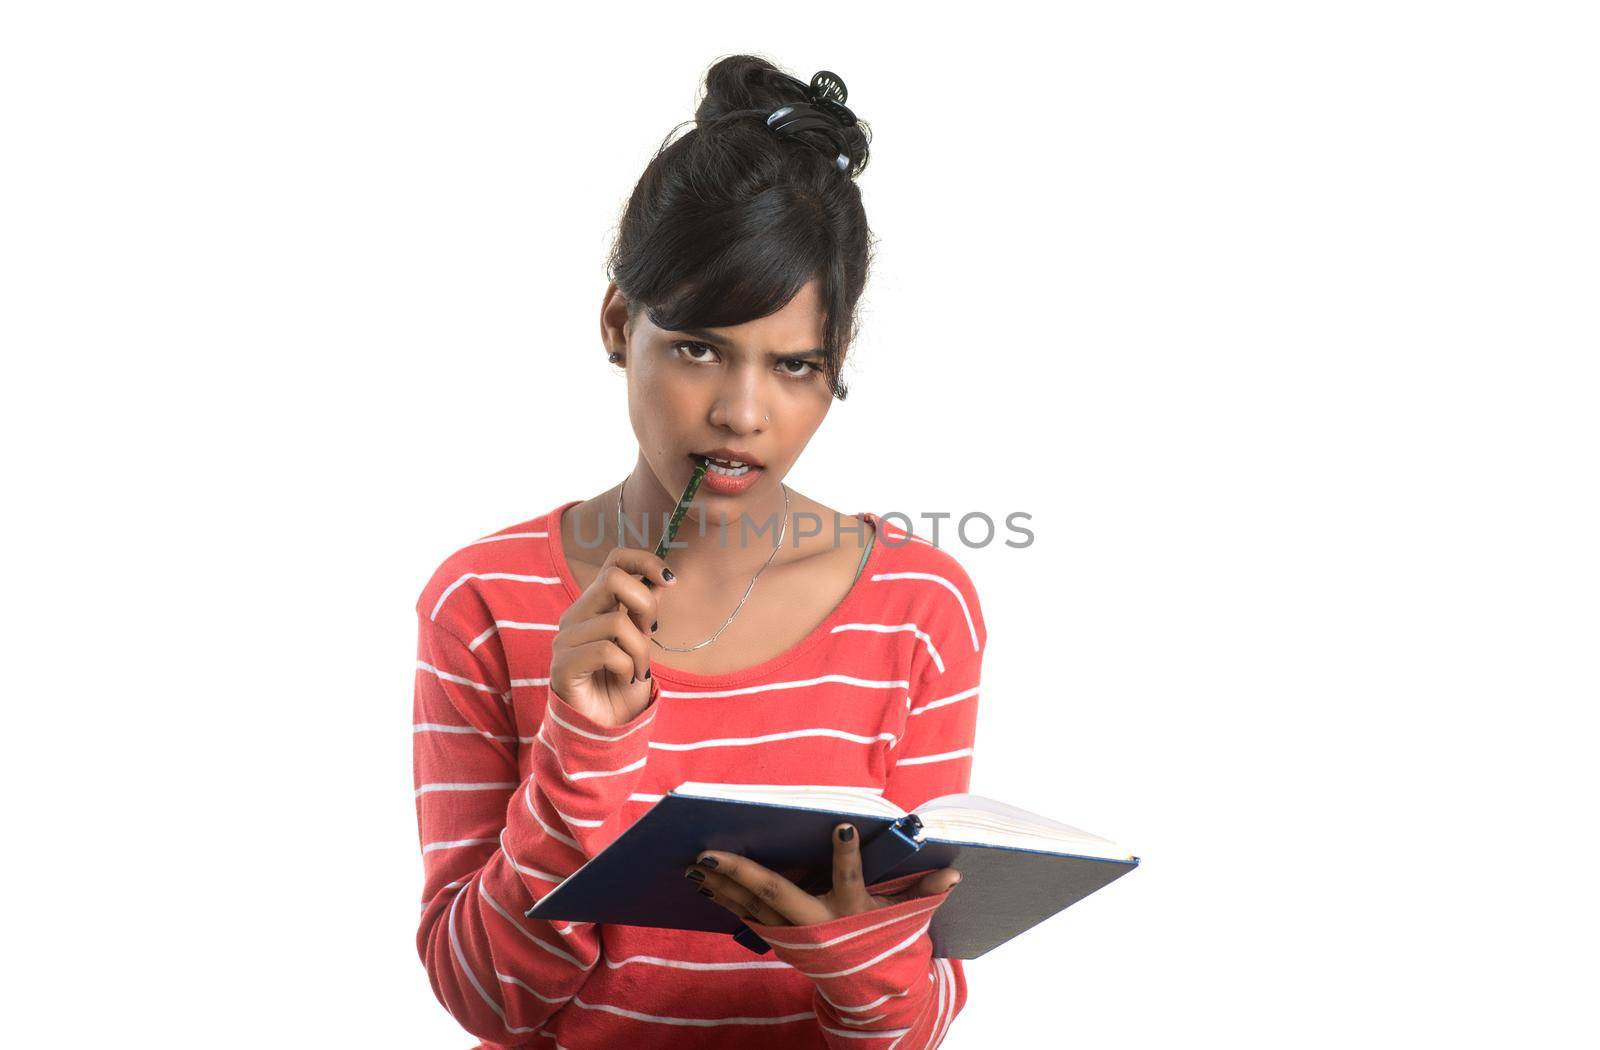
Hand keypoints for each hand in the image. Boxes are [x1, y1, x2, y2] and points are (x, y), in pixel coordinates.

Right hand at [548, 544, 675, 726]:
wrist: (605, 728)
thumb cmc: (621, 684)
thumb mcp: (642, 642)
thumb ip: (645, 610)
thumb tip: (662, 579)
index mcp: (595, 605)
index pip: (614, 560)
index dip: (645, 560)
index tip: (671, 580)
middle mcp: (576, 615)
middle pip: (613, 578)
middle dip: (645, 604)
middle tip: (650, 632)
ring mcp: (565, 639)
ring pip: (617, 621)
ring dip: (640, 650)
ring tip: (638, 670)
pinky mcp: (562, 665)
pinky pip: (606, 650)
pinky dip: (626, 666)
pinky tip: (625, 678)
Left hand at [683, 822, 962, 926]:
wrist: (868, 990)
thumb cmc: (885, 938)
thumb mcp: (906, 917)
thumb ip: (924, 891)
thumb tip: (956, 874)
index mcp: (851, 909)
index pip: (851, 876)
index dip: (847, 852)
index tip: (840, 825)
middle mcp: (818, 921)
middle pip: (776, 892)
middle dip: (742, 872)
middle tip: (709, 852)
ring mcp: (794, 932)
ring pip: (751, 905)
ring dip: (720, 885)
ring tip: (692, 864)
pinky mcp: (780, 938)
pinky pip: (746, 915)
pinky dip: (724, 898)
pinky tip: (702, 882)